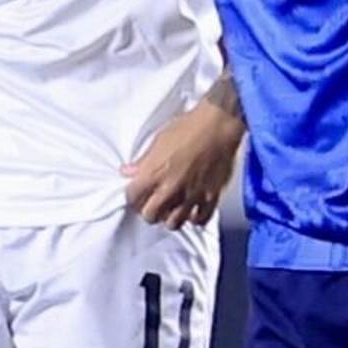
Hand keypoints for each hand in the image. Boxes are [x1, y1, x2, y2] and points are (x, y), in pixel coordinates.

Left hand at [124, 97, 242, 227]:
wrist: (218, 124)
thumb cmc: (189, 127)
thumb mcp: (159, 140)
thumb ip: (143, 160)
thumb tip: (128, 171)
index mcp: (153, 173)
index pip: (132, 197)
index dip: (133, 196)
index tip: (137, 194)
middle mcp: (170, 189)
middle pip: (150, 216)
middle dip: (149, 211)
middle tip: (153, 204)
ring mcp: (191, 195)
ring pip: (173, 223)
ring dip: (170, 218)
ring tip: (171, 209)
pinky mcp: (210, 197)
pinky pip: (200, 219)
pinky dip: (194, 218)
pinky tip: (192, 211)